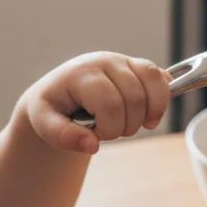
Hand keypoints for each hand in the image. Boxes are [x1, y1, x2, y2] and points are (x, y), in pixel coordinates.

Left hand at [22, 52, 171, 153]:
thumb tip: (92, 146)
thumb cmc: (52, 108)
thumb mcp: (45, 124)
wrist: (58, 91)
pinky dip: (161, 100)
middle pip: (134, 97)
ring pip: (154, 83)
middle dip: (127, 126)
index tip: (95, 134)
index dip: (109, 128)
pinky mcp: (138, 65)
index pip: (110, 104)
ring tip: (132, 124)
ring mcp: (124, 60)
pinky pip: (162, 78)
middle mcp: (105, 61)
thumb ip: (64, 137)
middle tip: (111, 131)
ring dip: (149, 113)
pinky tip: (148, 115)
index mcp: (81, 73)